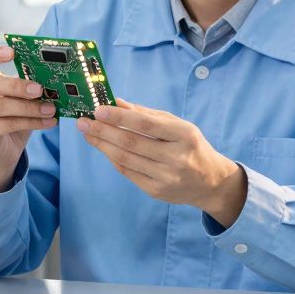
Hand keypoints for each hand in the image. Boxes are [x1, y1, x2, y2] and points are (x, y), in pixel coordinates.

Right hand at [0, 45, 56, 191]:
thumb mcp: (18, 96)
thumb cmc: (11, 115)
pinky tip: (48, 122)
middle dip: (15, 85)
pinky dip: (32, 122)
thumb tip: (50, 77)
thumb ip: (27, 85)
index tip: (12, 52)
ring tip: (50, 109)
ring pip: (1, 106)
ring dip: (29, 108)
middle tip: (38, 89)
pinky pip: (8, 124)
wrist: (3, 147)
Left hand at [77, 100, 247, 227]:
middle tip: (84, 121)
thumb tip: (116, 102)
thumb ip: (146, 114)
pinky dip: (112, 158)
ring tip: (88, 133)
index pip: (147, 124)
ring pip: (125, 159)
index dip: (120, 117)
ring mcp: (165, 177)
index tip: (98, 109)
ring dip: (102, 145)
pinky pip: (128, 172)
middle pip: (131, 143)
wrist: (211, 182)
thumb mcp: (177, 125)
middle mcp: (176, 158)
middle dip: (103, 131)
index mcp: (184, 135)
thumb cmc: (191, 147)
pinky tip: (102, 147)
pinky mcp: (156, 191)